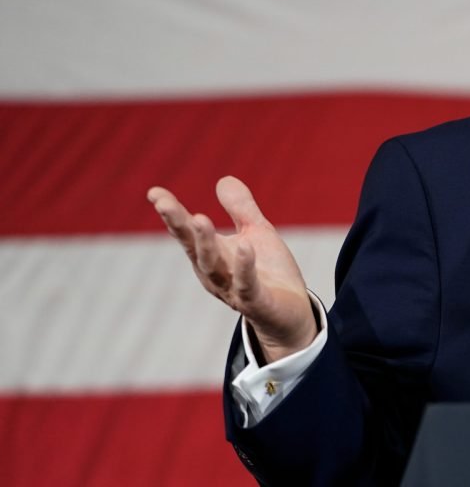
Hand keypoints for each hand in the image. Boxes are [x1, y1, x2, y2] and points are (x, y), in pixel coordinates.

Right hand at [148, 176, 316, 362]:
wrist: (291, 314)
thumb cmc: (269, 274)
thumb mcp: (257, 233)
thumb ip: (241, 209)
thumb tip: (224, 179)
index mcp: (212, 255)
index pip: (187, 232)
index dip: (171, 213)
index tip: (154, 192)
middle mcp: (215, 273)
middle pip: (192, 247)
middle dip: (178, 225)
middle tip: (164, 203)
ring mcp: (233, 289)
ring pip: (213, 266)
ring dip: (205, 243)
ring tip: (200, 218)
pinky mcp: (256, 302)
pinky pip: (247, 284)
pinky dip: (244, 267)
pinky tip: (245, 246)